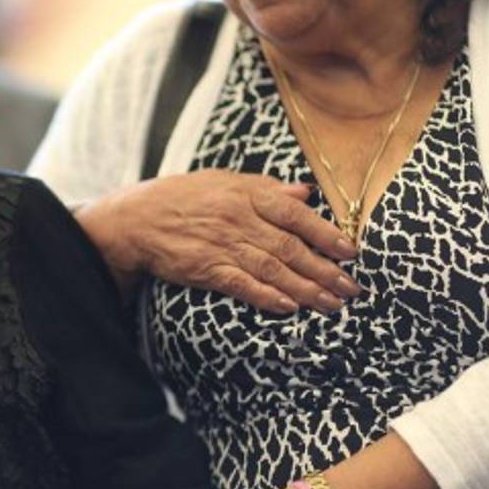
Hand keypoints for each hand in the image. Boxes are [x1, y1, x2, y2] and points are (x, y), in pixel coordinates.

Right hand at [76, 171, 360, 313]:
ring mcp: (222, 246)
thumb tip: (305, 192)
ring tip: (332, 304)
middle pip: (290, 248)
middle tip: (351, 289)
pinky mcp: (206, 269)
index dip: (326, 234)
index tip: (350, 252)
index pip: (296, 215)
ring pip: (273, 270)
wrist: (136, 219)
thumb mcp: (224, 181)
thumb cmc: (182, 198)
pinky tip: (289, 307)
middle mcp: (239, 220)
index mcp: (246, 195)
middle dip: (325, 271)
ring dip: (306, 289)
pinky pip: (242, 285)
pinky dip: (266, 297)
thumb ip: (266, 188)